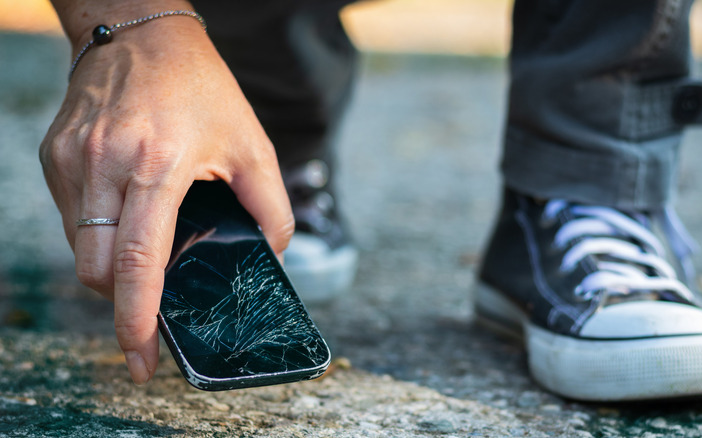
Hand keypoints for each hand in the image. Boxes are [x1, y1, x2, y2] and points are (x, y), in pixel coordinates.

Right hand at [39, 9, 293, 383]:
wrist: (141, 33)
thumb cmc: (201, 87)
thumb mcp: (252, 143)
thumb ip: (271, 205)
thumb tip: (273, 254)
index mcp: (157, 166)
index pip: (137, 262)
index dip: (137, 319)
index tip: (141, 357)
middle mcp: (105, 165)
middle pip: (96, 269)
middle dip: (121, 302)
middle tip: (149, 311)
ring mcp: (72, 160)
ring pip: (79, 248)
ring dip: (109, 269)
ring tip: (143, 258)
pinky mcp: (55, 154)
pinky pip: (71, 218)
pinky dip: (96, 236)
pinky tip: (126, 221)